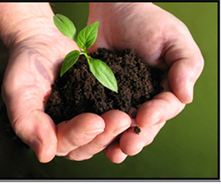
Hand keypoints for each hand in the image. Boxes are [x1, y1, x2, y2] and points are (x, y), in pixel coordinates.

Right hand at [1, 13, 131, 162]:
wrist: (43, 42)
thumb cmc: (27, 65)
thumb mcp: (19, 91)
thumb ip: (27, 122)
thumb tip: (44, 153)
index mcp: (48, 131)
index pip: (64, 143)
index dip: (80, 135)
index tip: (95, 121)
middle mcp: (68, 128)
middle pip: (88, 144)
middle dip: (105, 134)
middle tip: (121, 119)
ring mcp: (84, 116)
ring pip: (103, 133)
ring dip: (117, 128)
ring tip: (129, 115)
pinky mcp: (98, 102)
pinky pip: (110, 111)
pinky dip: (122, 111)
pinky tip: (134, 107)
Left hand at [87, 3, 203, 161]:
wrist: (115, 11)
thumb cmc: (148, 22)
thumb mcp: (174, 39)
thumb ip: (185, 66)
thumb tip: (186, 96)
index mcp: (164, 88)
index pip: (165, 108)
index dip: (157, 115)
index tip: (145, 117)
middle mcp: (144, 97)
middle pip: (144, 124)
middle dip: (138, 136)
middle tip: (128, 145)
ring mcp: (122, 98)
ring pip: (123, 125)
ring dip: (118, 140)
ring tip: (114, 151)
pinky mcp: (100, 95)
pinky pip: (101, 114)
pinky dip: (99, 127)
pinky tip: (94, 138)